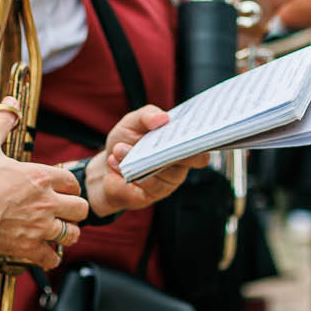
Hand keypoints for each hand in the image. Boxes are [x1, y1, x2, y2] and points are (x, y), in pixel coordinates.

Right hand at [0, 98, 89, 268]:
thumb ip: (1, 121)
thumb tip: (11, 102)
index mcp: (40, 176)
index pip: (72, 181)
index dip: (68, 185)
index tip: (61, 188)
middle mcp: (46, 202)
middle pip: (82, 209)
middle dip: (75, 209)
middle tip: (64, 210)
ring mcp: (39, 227)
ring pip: (73, 235)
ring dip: (67, 233)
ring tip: (57, 231)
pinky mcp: (28, 248)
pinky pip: (52, 258)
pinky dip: (50, 256)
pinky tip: (43, 252)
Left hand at [87, 104, 204, 212]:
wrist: (107, 165)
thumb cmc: (127, 140)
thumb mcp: (133, 122)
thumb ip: (147, 115)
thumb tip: (163, 118)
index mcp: (181, 145)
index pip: (202, 148)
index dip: (203, 142)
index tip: (194, 133)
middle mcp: (179, 165)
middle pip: (187, 160)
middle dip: (168, 149)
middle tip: (149, 141)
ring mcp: (167, 182)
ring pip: (159, 171)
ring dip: (135, 158)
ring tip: (119, 149)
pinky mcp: (151, 195)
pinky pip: (142, 184)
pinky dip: (125, 171)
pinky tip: (114, 162)